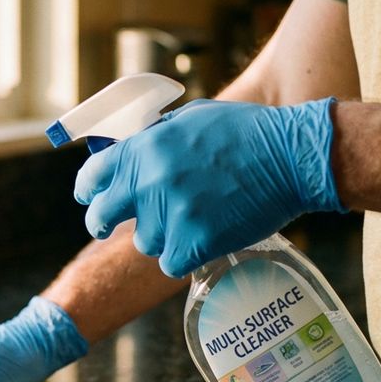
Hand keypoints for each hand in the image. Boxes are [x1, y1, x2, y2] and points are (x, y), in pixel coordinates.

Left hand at [74, 98, 344, 276]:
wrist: (291, 157)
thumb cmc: (246, 132)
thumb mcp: (190, 119)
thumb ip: (154, 137)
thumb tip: (128, 147)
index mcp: (143, 149)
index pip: (92, 176)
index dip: (88, 189)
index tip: (90, 196)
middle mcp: (148, 183)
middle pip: (101, 217)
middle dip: (103, 222)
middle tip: (109, 226)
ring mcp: (170, 215)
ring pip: (145, 241)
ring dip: (161, 235)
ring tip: (190, 220)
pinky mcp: (194, 243)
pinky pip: (171, 262)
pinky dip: (185, 256)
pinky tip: (203, 241)